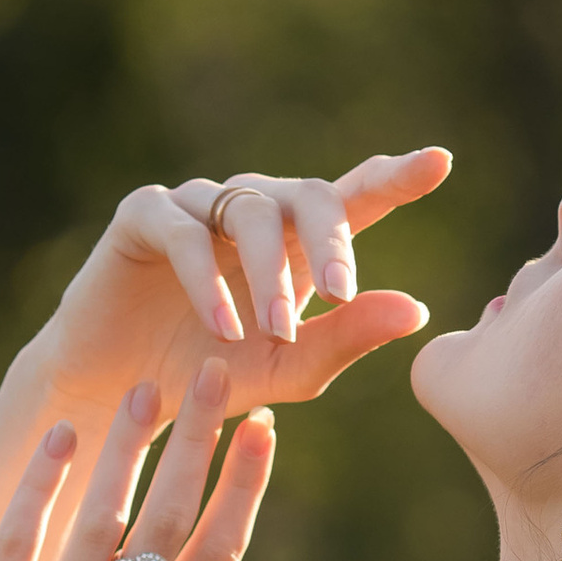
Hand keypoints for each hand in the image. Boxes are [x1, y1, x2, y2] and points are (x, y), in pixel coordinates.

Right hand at [0, 147, 449, 560]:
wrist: (120, 399)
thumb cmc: (211, 379)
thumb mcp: (289, 367)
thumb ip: (348, 337)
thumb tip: (416, 309)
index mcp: (296, 239)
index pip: (355, 196)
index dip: (396, 176)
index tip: (441, 161)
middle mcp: (252, 208)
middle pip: (309, 195)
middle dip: (330, 241)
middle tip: (341, 290)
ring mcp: (197, 205)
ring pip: (249, 211)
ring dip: (268, 273)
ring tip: (273, 331)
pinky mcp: (144, 215)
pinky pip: (185, 230)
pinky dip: (208, 278)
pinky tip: (223, 327)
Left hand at [0, 370, 271, 560]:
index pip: (220, 554)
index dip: (246, 486)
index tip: (264, 430)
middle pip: (171, 520)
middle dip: (201, 441)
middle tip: (215, 375)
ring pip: (102, 518)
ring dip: (128, 446)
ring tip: (145, 391)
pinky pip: (23, 541)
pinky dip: (43, 486)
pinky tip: (62, 437)